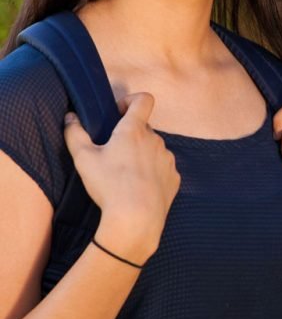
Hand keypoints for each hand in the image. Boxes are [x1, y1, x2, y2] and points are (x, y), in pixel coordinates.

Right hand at [64, 93, 179, 262]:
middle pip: (144, 129)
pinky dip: (152, 172)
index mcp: (134, 130)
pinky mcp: (174, 177)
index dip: (131, 100)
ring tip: (125, 174)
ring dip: (141, 154)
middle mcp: (156, 140)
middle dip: (129, 136)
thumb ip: (75, 133)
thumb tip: (71, 117)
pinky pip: (162, 168)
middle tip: (112, 154)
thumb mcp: (83, 158)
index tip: (119, 112)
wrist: (137, 218)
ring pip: (153, 149)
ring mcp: (168, 159)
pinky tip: (139, 187)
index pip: (143, 100)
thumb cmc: (109, 185)